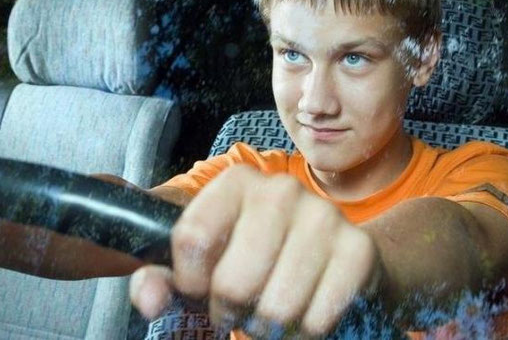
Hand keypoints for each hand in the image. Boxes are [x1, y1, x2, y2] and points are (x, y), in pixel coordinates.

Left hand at [129, 165, 385, 337]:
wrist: (334, 257)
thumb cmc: (255, 261)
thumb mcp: (201, 266)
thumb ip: (161, 280)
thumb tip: (149, 300)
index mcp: (236, 182)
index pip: (191, 239)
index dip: (189, 283)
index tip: (199, 290)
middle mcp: (281, 189)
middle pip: (233, 282)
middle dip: (230, 312)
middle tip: (238, 309)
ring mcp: (324, 216)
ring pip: (276, 308)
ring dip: (267, 328)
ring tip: (269, 313)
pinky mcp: (358, 250)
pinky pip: (317, 320)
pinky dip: (304, 334)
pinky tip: (303, 315)